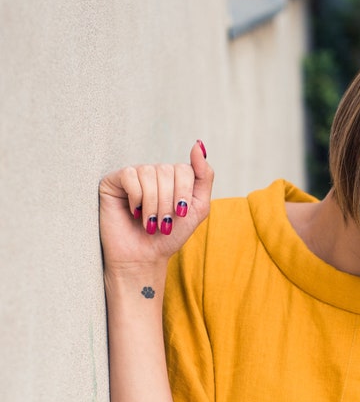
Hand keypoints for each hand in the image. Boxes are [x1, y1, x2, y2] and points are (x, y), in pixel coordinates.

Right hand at [99, 140, 213, 273]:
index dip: (184, 193)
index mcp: (173, 178)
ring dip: (152, 204)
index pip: (184, 169)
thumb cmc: (169, 236)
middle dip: (167, 202)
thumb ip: (204, 176)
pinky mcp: (113, 181)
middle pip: (166, 171)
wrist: (144, 258)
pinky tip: (133, 212)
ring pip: (148, 173)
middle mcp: (153, 173)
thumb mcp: (197, 208)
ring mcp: (133, 175)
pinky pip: (130, 176)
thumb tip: (199, 144)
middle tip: (163, 223)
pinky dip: (136, 198)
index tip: (180, 214)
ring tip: (149, 222)